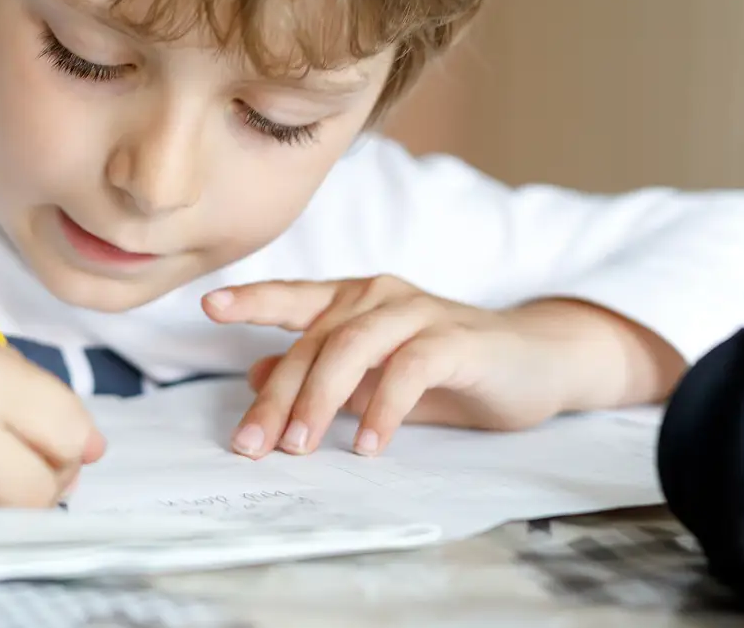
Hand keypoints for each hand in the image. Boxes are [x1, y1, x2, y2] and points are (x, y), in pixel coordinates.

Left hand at [202, 276, 675, 459]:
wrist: (535, 362)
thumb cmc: (450, 369)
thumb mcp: (376, 376)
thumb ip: (322, 374)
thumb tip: (257, 377)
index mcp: (355, 300)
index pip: (294, 297)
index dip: (252, 298)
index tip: (208, 305)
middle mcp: (380, 295)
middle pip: (314, 342)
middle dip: (278, 398)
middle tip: (252, 445)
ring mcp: (418, 311)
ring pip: (351, 348)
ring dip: (320, 401)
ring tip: (301, 446)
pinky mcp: (455, 339)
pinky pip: (407, 369)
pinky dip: (382, 409)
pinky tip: (367, 444)